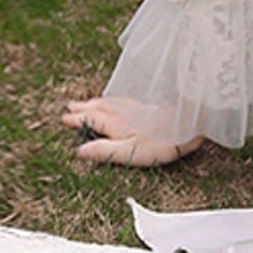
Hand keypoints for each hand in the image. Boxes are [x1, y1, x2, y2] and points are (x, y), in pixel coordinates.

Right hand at [61, 96, 206, 166]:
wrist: (189, 123)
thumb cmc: (162, 141)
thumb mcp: (130, 152)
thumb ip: (105, 151)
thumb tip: (80, 151)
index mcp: (117, 125)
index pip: (92, 120)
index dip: (78, 120)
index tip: (64, 119)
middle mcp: (125, 114)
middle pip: (100, 108)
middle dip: (84, 108)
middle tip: (70, 106)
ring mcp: (138, 109)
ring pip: (111, 103)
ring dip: (97, 102)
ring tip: (88, 101)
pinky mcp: (150, 108)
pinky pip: (124, 101)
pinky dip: (114, 100)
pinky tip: (119, 102)